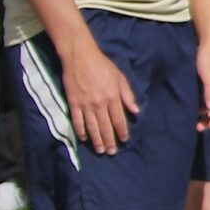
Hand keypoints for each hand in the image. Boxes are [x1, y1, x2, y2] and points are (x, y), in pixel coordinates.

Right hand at [59, 35, 139, 152]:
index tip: (124, 140)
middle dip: (109, 140)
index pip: (119, 119)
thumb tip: (136, 111)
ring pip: (92, 126)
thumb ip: (127, 96)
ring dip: (96, 140)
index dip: (122, 131)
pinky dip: (80, 131)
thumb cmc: (102, 66)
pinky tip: (84, 138)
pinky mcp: (73, 102)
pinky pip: (77, 120)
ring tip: (99, 150)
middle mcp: (100, 103)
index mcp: (113, 97)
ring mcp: (85, 104)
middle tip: (111, 152)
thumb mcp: (120, 78)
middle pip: (105, 126)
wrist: (80, 57)